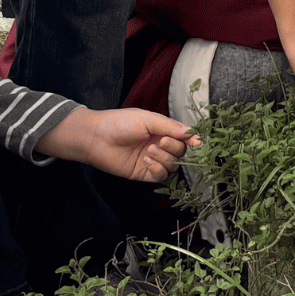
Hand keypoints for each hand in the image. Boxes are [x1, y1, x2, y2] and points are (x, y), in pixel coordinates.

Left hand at [36, 106, 192, 183]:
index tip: (197, 142)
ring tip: (149, 151)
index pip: (184, 136)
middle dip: (174, 147)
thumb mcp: (148, 119)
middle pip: (180, 152)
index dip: (192, 140)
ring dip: (164, 158)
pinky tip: (146, 160)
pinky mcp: (143, 174)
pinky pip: (160, 176)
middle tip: (162, 141)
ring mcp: (152, 160)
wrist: (97, 138)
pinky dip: (157, 168)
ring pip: (172, 165)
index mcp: (162, 129)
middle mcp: (159, 145)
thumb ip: (171, 126)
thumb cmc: (120, 123)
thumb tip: (192, 133)